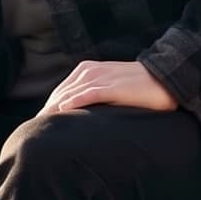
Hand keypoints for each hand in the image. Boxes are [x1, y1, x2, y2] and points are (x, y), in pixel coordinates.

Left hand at [41, 60, 176, 115]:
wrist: (165, 78)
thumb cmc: (139, 87)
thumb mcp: (111, 89)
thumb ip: (95, 96)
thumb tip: (81, 116)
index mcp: (87, 71)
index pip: (62, 91)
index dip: (49, 107)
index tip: (40, 123)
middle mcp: (90, 71)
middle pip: (61, 93)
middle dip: (48, 110)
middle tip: (35, 128)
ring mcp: (101, 77)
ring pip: (70, 94)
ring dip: (55, 109)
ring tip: (43, 124)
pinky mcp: (112, 86)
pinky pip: (88, 94)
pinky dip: (74, 102)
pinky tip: (62, 111)